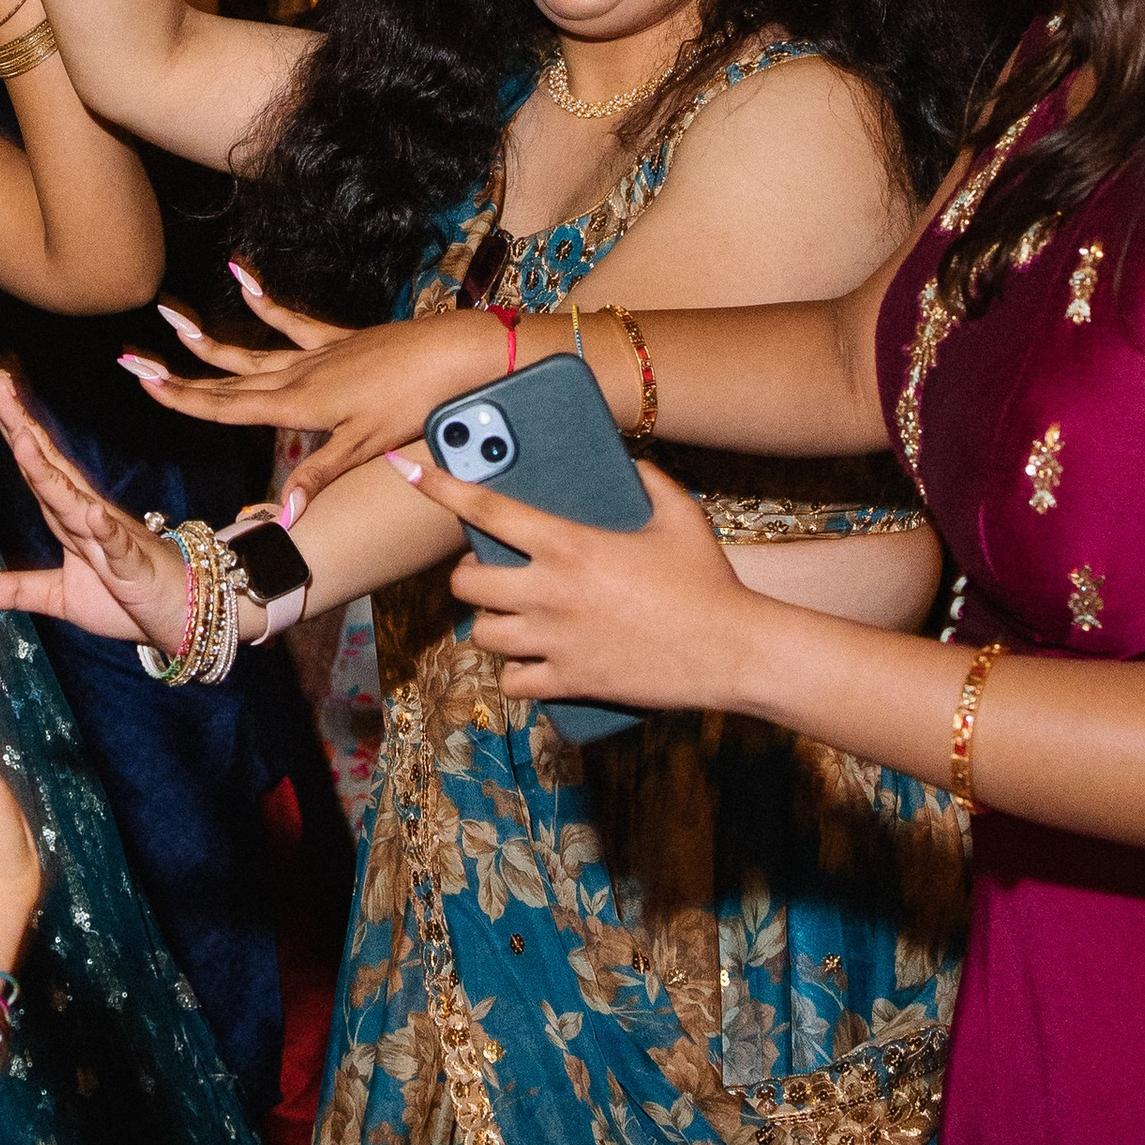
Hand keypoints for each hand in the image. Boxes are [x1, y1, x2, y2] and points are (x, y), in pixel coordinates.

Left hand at [0, 359, 200, 649]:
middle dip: (20, 422)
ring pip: (73, 500)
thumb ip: (13, 589)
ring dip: (47, 470)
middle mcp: (86, 514)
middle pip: (46, 464)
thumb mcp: (59, 596)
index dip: (11, 422)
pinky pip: (117, 546)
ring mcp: (110, 537)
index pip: (35, 461)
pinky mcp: (132, 567)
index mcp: (69, 515)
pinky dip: (104, 528)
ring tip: (22, 438)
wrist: (185, 615)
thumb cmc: (127, 597)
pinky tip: (91, 512)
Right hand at [125, 281, 492, 501]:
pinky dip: (264, 300)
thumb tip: (284, 515)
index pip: (225, 406)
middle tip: (132, 359)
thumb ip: (319, 475)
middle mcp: (297, 376)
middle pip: (225, 377)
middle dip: (177, 371)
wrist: (452, 355)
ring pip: (250, 348)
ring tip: (171, 319)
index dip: (180, 396)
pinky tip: (240, 277)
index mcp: (297, 405)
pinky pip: (291, 319)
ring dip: (208, 339)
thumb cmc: (412, 404)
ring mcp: (316, 353)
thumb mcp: (365, 445)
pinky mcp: (338, 339)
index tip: (142, 381)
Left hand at [382, 440, 754, 711]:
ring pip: (483, 635)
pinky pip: (514, 682)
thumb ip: (648, 480)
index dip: (443, 486)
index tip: (412, 469)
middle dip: (469, 576)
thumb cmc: (708, 580)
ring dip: (491, 624)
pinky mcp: (570, 681)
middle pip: (467, 584)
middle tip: (488, 573)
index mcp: (570, 545)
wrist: (732, 650)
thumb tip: (630, 461)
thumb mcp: (679, 515)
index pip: (487, 510)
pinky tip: (531, 663)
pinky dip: (517, 673)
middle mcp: (551, 593)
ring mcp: (556, 641)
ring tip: (511, 617)